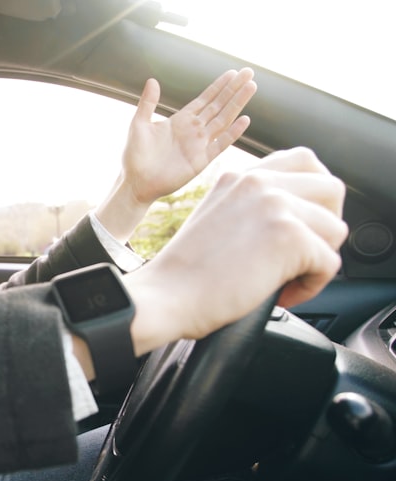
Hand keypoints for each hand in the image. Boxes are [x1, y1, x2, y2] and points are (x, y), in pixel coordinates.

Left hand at [96, 68, 256, 242]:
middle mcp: (193, 130)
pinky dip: (232, 133)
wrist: (136, 182)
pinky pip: (220, 144)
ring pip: (223, 120)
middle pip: (218, 105)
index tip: (233, 73)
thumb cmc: (134, 156)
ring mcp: (199, 145)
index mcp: (180, 120)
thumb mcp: (139, 124)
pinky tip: (244, 119)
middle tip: (249, 73)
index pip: (205, 99)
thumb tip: (152, 80)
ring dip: (237, 104)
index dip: (219, 86)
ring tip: (251, 87)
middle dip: (233, 89)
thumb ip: (148, 103)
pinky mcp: (200, 160)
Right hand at [123, 147, 347, 354]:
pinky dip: (310, 286)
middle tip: (300, 254)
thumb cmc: (184, 274)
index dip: (313, 197)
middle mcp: (259, 183)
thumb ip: (251, 207)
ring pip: (336, 229)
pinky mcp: (289, 237)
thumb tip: (296, 218)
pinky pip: (330, 263)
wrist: (165, 296)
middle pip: (332, 189)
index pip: (305, 162)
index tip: (299, 225)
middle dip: (325, 225)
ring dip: (318, 259)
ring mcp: (275, 206)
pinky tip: (280, 294)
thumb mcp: (216, 219)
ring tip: (285, 278)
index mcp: (241, 177)